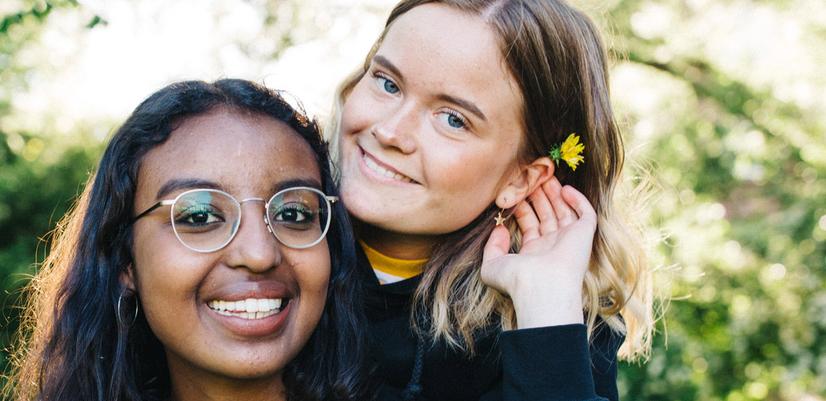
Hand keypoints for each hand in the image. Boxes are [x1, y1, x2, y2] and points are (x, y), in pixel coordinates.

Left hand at [481, 177, 597, 328]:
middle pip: (547, 215)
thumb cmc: (516, 280)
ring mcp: (569, 241)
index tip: (515, 192)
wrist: (541, 287)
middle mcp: (552, 247)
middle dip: (539, 196)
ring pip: (564, 211)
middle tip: (531, 178)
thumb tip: (499, 228)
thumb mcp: (492, 265)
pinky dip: (577, 200)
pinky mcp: (584, 235)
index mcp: (533, 254)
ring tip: (545, 175)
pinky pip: (585, 213)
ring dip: (555, 194)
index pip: (529, 225)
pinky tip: (564, 188)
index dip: (523, 207)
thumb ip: (492, 246)